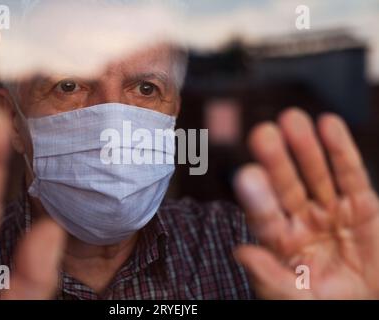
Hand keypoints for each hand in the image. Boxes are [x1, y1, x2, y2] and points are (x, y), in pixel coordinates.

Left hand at [234, 107, 378, 298]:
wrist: (363, 304)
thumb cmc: (323, 303)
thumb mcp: (293, 297)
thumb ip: (268, 276)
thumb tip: (240, 252)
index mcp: (279, 240)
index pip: (264, 214)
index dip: (256, 196)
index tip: (245, 174)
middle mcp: (301, 219)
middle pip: (286, 186)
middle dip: (276, 160)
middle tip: (262, 133)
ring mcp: (330, 210)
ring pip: (316, 174)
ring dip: (305, 147)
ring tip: (293, 119)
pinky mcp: (360, 207)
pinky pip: (350, 176)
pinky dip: (341, 151)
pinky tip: (329, 125)